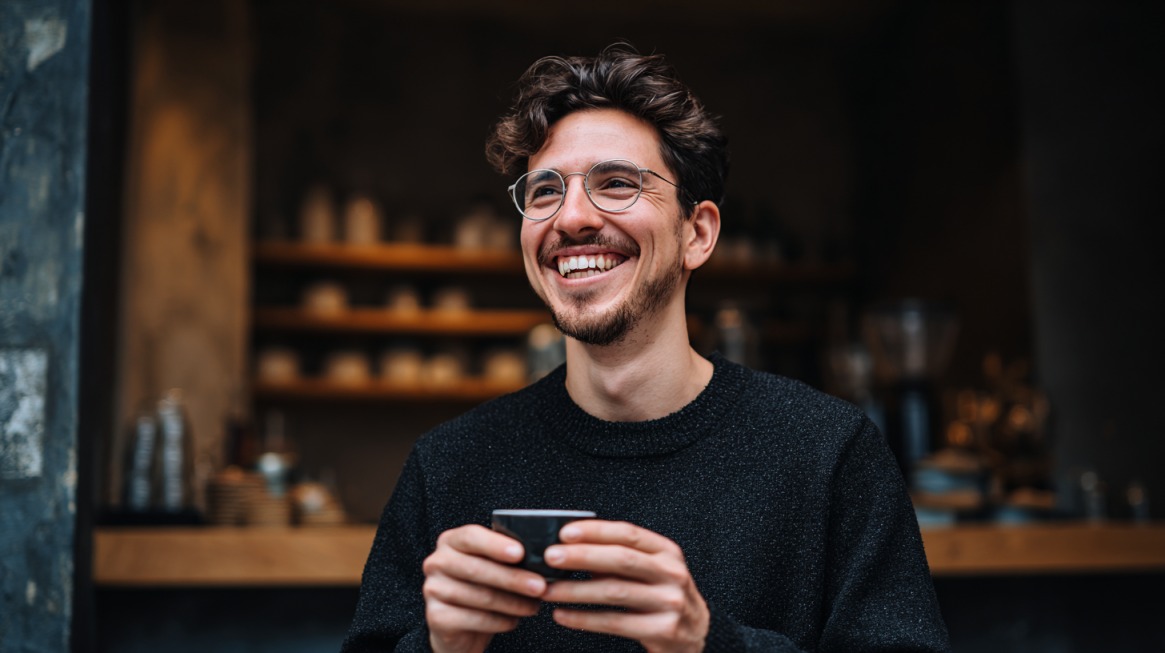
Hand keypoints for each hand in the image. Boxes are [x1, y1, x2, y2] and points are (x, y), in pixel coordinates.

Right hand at [421, 524, 547, 652]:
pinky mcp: (436, 617)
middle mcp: (436, 562)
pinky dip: (500, 621)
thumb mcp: (491, 565)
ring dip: (513, 603)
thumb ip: (506, 556)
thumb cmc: (481, 587)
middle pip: (478, 568)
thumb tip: (540, 556)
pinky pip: (475, 619)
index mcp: (450, 541)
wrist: (458, 625)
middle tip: (540, 586)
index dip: (495, 544)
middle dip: (513, 578)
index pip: (471, 536)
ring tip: (533, 606)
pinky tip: (514, 621)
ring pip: (480, 596)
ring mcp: (433, 590)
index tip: (520, 553)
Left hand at [540, 520, 709, 652]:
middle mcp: (672, 573)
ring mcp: (671, 603)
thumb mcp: (649, 572)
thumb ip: (617, 559)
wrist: (695, 637)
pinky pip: (615, 623)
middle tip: (550, 557)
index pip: (628, 533)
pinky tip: (563, 615)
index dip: (595, 531)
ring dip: (575, 590)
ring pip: (615, 592)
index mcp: (667, 552)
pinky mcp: (664, 631)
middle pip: (621, 559)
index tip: (565, 532)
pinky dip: (584, 619)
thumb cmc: (662, 598)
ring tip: (548, 590)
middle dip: (582, 556)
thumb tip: (570, 548)